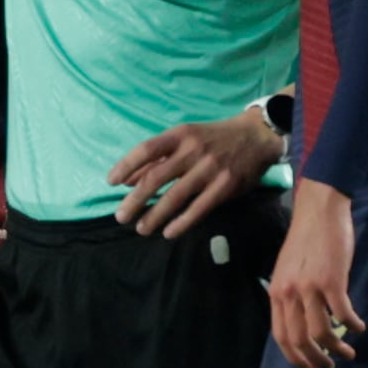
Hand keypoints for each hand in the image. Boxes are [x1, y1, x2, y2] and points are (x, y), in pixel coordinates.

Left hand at [108, 108, 284, 237]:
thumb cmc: (213, 138)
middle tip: (121, 216)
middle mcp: (193, 150)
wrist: (256, 136)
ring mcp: (210, 169)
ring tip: (141, 228)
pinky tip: (169, 232)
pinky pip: (199, 208)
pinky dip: (182, 222)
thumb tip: (126, 180)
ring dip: (155, 215)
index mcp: (180, 135)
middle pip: (156, 177)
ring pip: (175, 196)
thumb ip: (158, 158)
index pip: (146, 149)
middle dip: (136, 199)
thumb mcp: (185, 138)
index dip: (126, 166)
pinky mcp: (225, 186)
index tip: (111, 182)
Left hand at [267, 179, 363, 367]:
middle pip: (299, 339)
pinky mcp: (331, 280)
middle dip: (316, 360)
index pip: (280, 335)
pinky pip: (343, 314)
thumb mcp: (288, 269)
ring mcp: (309, 287)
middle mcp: (289, 292)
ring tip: (348, 352)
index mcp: (277, 291)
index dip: (294, 356)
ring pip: (321, 332)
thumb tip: (302, 322)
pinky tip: (359, 327)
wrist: (319, 211)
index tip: (307, 367)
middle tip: (330, 366)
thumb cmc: (306, 239)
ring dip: (336, 348)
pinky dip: (353, 325)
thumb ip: (291, 294)